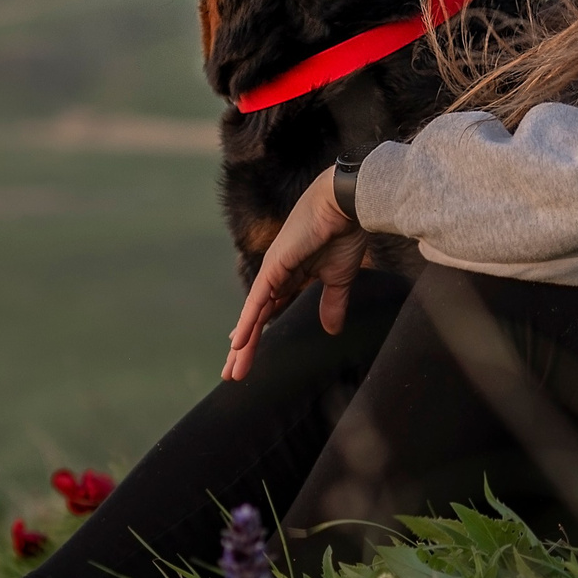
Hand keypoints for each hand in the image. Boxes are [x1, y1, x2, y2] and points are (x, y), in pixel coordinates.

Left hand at [223, 168, 368, 381]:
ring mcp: (273, 271)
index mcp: (293, 276)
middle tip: (233, 373)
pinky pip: (258, 301)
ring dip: (242, 344)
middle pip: (257, 317)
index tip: (244, 349)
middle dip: (245, 346)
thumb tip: (332, 329)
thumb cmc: (345, 233)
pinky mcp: (274, 267)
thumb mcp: (339, 278)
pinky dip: (248, 322)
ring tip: (232, 370)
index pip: (270, 309)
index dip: (257, 330)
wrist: (346, 204)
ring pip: (254, 314)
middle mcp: (277, 275)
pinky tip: (237, 342)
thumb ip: (333, 303)